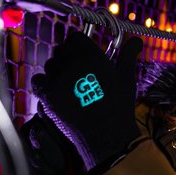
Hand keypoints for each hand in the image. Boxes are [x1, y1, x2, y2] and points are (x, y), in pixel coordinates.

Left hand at [31, 32, 143, 170]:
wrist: (107, 137)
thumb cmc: (119, 107)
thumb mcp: (126, 78)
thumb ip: (128, 55)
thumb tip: (137, 41)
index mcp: (91, 56)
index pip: (75, 37)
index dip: (79, 44)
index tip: (83, 53)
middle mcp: (71, 65)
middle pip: (61, 50)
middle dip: (68, 57)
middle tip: (77, 71)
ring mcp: (57, 80)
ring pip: (50, 64)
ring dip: (57, 70)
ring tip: (70, 84)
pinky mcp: (48, 96)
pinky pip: (38, 80)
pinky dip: (43, 83)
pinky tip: (54, 90)